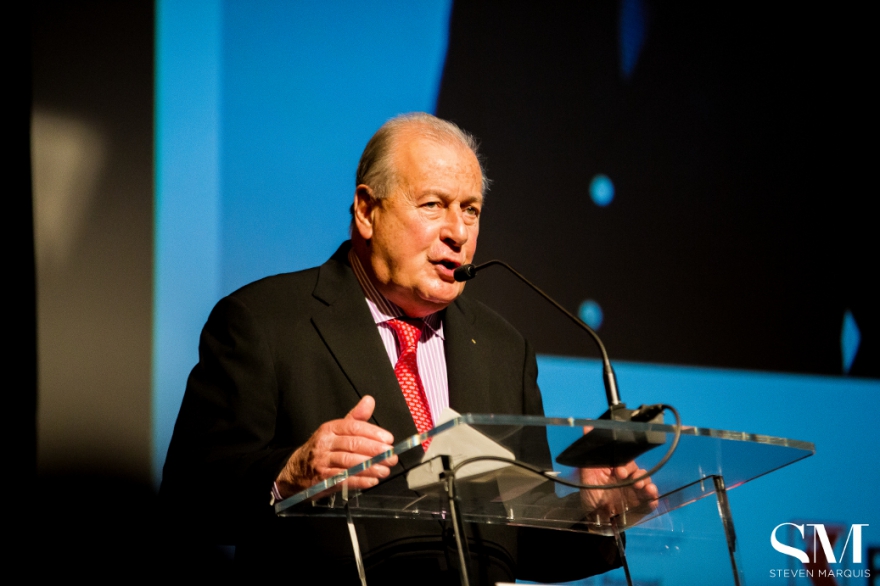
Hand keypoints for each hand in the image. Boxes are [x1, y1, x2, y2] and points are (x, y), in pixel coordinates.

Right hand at [275, 396, 398, 497]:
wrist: (295, 470)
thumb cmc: (322, 449)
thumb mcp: (335, 431)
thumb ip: (355, 418)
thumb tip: (370, 400)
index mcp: (330, 428)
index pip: (353, 427)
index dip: (373, 433)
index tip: (389, 439)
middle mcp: (325, 443)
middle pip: (353, 445)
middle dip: (376, 451)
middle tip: (391, 456)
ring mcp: (322, 461)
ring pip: (349, 462)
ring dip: (370, 467)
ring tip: (385, 469)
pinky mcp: (321, 479)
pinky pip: (343, 479)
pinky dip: (359, 480)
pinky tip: (372, 480)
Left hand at [578, 461, 658, 522]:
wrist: (593, 518)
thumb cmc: (590, 493)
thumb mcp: (586, 473)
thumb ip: (588, 453)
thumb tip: (587, 427)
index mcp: (617, 469)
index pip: (626, 461)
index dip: (625, 464)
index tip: (619, 471)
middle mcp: (629, 478)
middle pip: (638, 471)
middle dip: (636, 474)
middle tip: (627, 479)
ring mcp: (636, 492)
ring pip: (646, 483)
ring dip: (646, 483)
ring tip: (643, 487)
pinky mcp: (642, 505)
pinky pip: (651, 500)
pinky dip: (653, 498)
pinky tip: (652, 497)